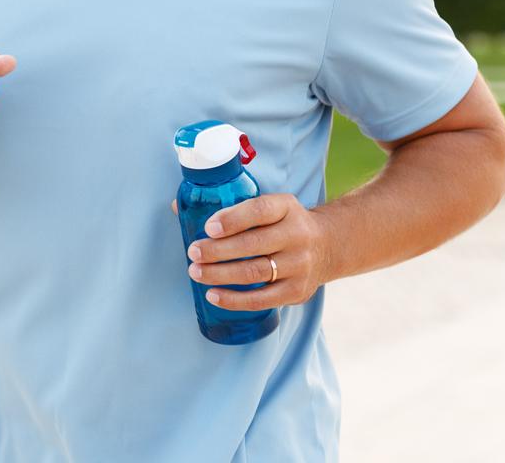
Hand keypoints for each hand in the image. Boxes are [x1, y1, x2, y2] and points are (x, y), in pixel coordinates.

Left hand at [169, 193, 332, 311]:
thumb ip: (230, 206)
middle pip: (253, 244)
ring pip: (255, 272)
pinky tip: (213, 295)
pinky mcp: (297, 291)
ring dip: (221, 274)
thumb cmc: (282, 223)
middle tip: (193, 252)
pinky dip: (234, 299)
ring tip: (196, 272)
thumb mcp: (269, 205)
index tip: (208, 227)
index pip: (260, 210)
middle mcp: (297, 235)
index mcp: (286, 207)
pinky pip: (262, 299)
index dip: (232, 219)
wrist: (327, 246)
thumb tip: (178, 208)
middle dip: (218, 250)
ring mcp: (299, 265)